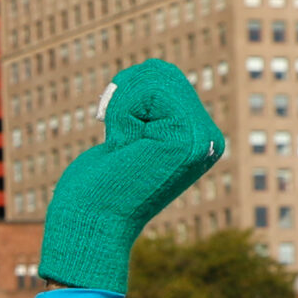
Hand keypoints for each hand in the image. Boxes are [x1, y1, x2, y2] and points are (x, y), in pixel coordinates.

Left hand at [40, 58, 226, 294]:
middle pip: (161, 73)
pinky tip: (125, 149)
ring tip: (123, 149)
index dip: (126, 99)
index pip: (163, 79)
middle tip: (118, 145)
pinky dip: (123, 113)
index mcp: (197, 140)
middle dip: (123, 100)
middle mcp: (208, 140)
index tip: (120, 142)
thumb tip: (154, 74)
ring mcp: (202, 140)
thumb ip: (149, 112)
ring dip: (121, 109)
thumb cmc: (95, 188)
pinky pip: (150, 90)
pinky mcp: (188, 140)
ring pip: (155, 77)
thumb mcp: (127, 137)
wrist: (89, 224)